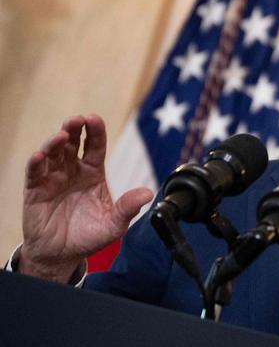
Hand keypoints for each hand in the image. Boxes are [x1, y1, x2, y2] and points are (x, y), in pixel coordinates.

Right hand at [20, 114, 153, 281]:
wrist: (63, 256)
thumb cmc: (89, 236)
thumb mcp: (114, 223)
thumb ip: (128, 207)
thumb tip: (148, 193)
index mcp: (93, 172)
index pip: (95, 145)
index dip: (95, 131)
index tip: (94, 118)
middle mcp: (73, 170)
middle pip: (73, 143)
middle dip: (74, 128)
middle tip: (77, 120)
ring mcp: (53, 179)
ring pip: (53, 153)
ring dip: (55, 142)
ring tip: (61, 136)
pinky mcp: (35, 191)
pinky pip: (34, 173)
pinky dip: (36, 163)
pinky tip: (40, 156)